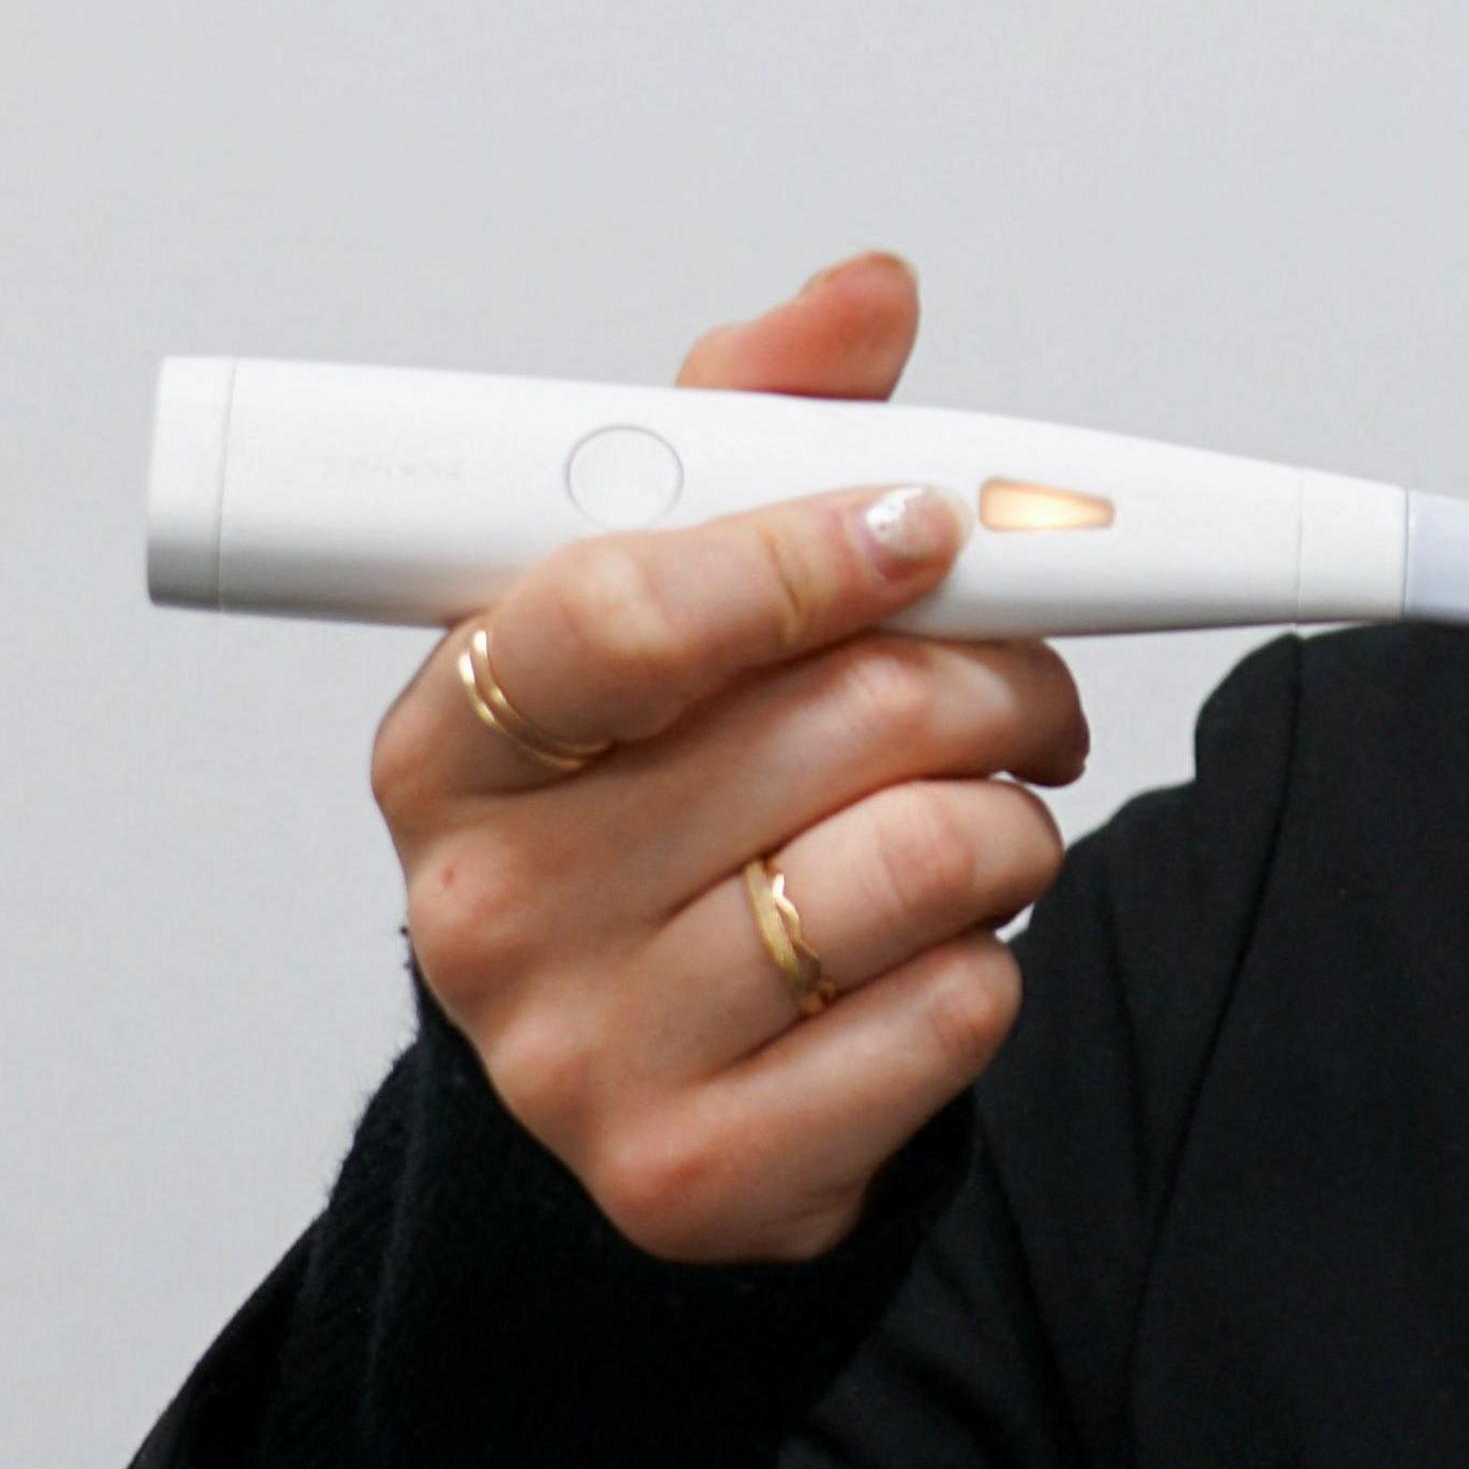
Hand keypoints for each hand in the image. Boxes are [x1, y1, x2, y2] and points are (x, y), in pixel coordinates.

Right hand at [368, 254, 1092, 1262]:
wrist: (645, 1076)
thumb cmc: (668, 810)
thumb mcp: (678, 611)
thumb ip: (760, 434)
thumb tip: (864, 294)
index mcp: (452, 736)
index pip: (626, 611)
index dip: (811, 551)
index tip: (926, 526)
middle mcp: (488, 903)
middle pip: (839, 724)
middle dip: (990, 679)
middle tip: (1012, 687)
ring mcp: (585, 1056)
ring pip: (929, 863)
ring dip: (1016, 821)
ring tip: (979, 818)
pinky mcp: (703, 1175)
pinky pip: (960, 1012)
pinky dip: (997, 959)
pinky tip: (932, 950)